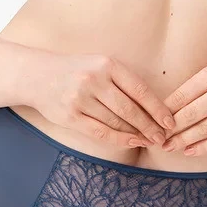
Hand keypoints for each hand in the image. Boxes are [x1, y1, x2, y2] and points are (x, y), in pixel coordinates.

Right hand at [34, 52, 175, 148]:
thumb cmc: (76, 71)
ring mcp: (80, 99)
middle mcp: (93, 80)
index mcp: (106, 64)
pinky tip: (131, 141)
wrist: (37, 75)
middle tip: (163, 137)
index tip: (170, 121)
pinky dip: (119, 138)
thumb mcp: (100, 65)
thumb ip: (123, 81)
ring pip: (116, 122)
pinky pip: (100, 131)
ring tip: (149, 140)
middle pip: (129, 109)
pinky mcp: (70, 116)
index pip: (139, 89)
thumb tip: (154, 107)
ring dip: (136, 134)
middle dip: (150, 126)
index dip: (157, 108)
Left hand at [160, 57, 206, 156]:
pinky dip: (203, 147)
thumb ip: (198, 86)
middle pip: (190, 114)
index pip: (182, 94)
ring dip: (184, 140)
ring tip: (170, 146)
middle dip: (171, 129)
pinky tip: (190, 150)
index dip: (165, 111)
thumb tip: (168, 108)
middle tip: (156, 138)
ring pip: (204, 129)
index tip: (153, 121)